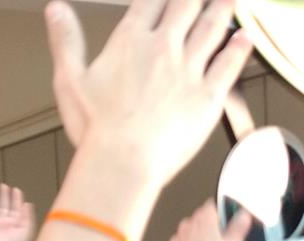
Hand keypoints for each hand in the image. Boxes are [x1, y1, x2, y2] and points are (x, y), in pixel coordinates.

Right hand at [0, 184, 35, 240]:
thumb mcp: (25, 231)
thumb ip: (27, 217)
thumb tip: (28, 204)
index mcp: (15, 224)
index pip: (16, 208)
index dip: (16, 199)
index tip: (16, 190)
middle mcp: (4, 224)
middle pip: (4, 206)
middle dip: (4, 196)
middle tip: (4, 186)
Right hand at [44, 0, 251, 187]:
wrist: (124, 161)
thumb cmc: (97, 129)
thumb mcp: (69, 79)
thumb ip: (66, 39)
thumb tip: (56, 9)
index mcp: (131, 41)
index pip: (151, 2)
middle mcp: (164, 49)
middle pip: (187, 6)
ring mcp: (189, 70)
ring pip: (212, 28)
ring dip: (223, 9)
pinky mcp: (208, 96)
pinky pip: (229, 64)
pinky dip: (240, 47)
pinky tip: (246, 37)